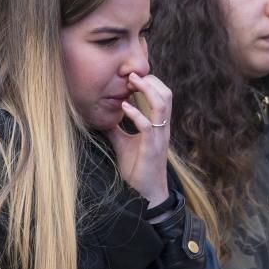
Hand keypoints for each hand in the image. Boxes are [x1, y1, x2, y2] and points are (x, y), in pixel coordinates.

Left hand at [106, 72, 171, 205]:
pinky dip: (136, 114)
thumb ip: (116, 128)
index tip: (131, 76)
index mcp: (158, 125)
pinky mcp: (152, 148)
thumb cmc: (136, 167)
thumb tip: (102, 116)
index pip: (161, 95)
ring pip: (162, 106)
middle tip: (131, 74)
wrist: (144, 193)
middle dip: (150, 81)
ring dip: (147, 90)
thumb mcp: (122, 142)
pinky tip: (124, 107)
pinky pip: (148, 126)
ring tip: (131, 82)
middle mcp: (162, 128)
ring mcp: (159, 137)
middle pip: (166, 95)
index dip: (149, 83)